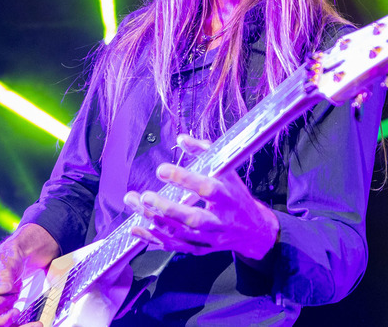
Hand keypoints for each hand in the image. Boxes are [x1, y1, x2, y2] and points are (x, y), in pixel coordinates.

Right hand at [0, 224, 58, 326]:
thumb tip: (1, 290)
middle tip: (15, 313)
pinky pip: (10, 326)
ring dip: (9, 326)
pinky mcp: (7, 313)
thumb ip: (5, 273)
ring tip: (32, 324)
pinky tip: (37, 324)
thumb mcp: (10, 257)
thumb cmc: (14, 252)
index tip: (11, 296)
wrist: (28, 253)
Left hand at [124, 135, 279, 259]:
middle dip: (167, 208)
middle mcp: (219, 220)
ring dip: (153, 220)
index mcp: (227, 197)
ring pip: (179, 233)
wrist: (253, 231)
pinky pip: (174, 246)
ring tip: (134, 203)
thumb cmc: (236, 196)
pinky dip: (153, 239)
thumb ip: (205, 153)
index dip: (184, 179)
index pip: (206, 189)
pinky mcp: (200, 249)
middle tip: (144, 196)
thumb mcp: (227, 172)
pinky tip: (135, 228)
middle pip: (192, 218)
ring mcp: (209, 238)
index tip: (162, 170)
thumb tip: (182, 138)